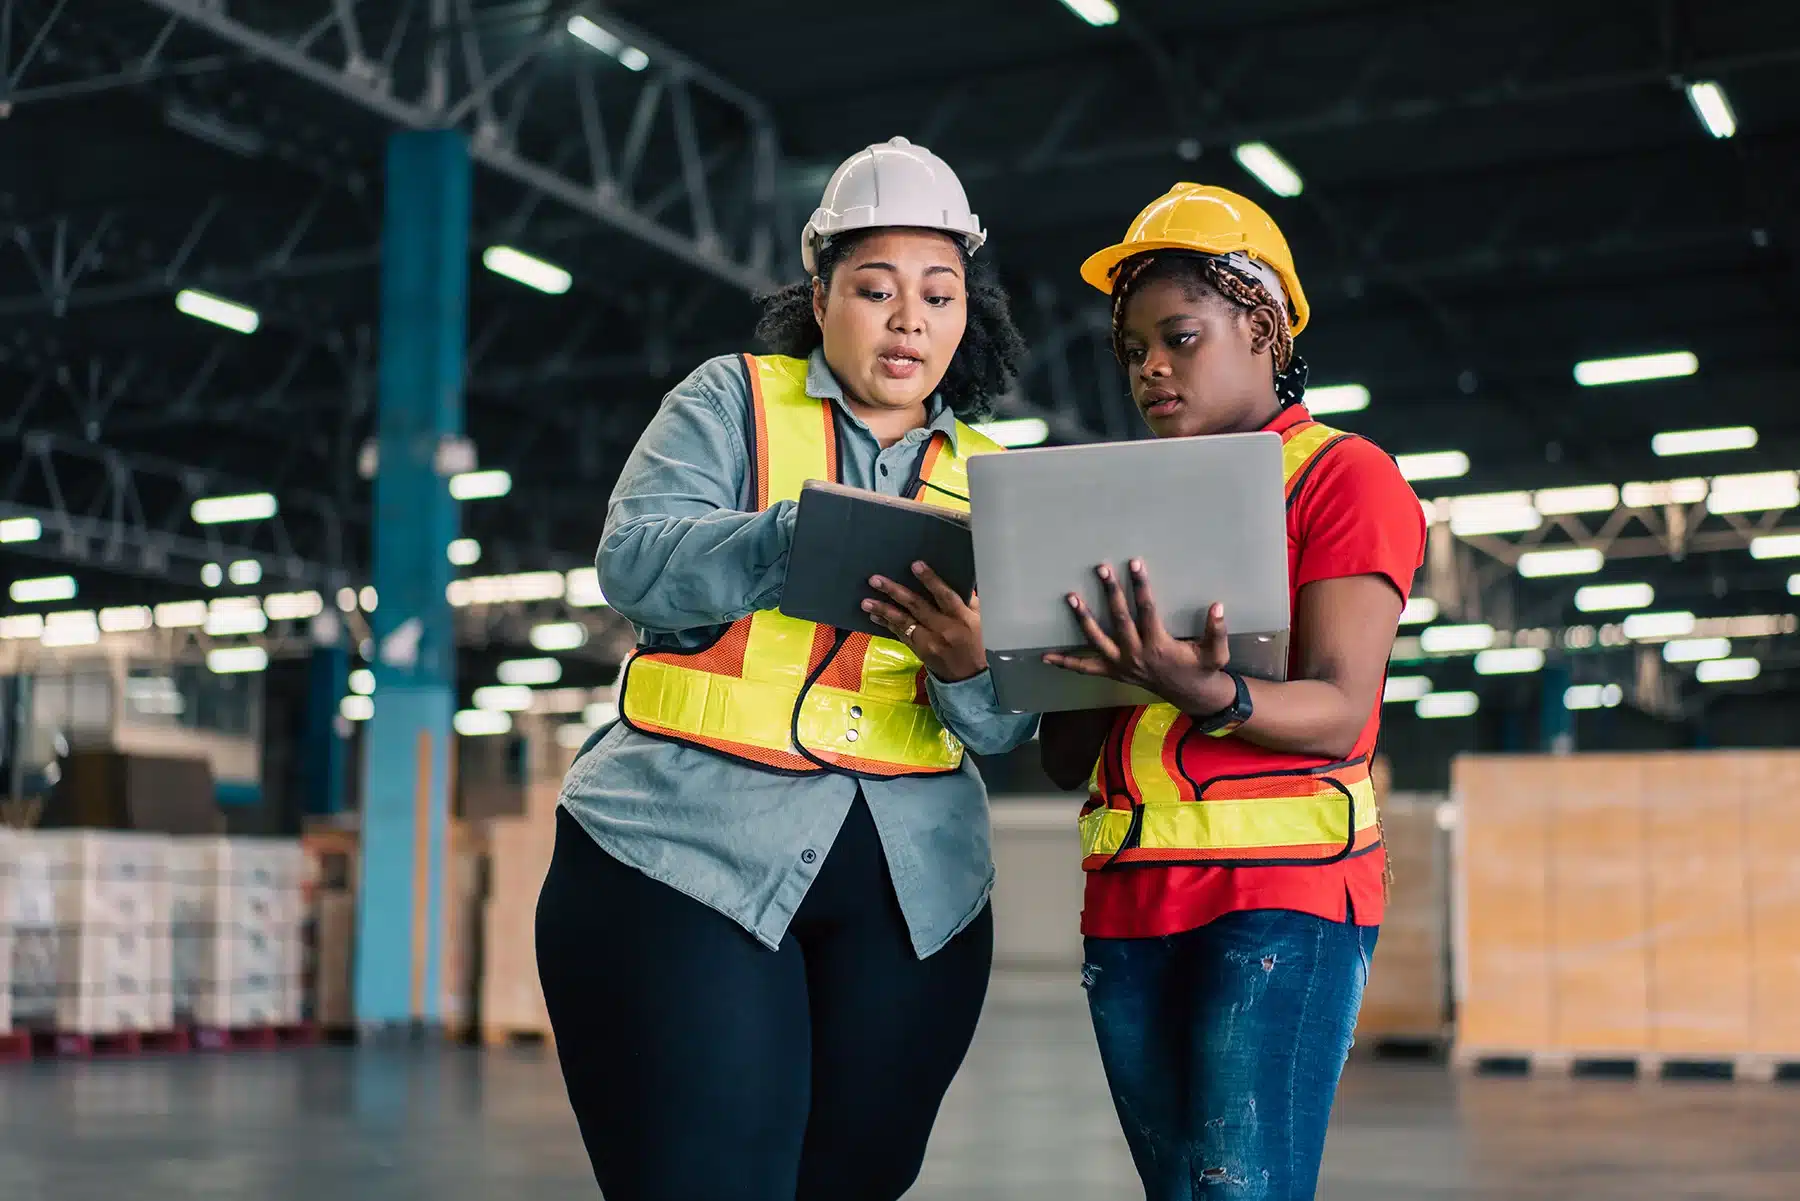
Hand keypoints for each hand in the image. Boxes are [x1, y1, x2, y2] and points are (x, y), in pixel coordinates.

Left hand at [862, 561, 987, 682]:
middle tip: (875, 580)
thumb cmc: (975, 643)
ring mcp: (929, 642)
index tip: (915, 565)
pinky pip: (900, 635)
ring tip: (865, 601)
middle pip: (917, 606)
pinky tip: (874, 615)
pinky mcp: (919, 651)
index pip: (945, 596)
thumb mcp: (979, 620)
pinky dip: (886, 624)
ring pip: (904, 622)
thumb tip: (958, 579)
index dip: (930, 580)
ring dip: (883, 610)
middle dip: (895, 591)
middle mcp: (944, 629)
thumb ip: (968, 601)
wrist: (968, 677)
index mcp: (961, 618)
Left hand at [1042, 559, 1234, 711]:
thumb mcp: (1216, 653)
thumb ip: (1217, 631)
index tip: (1135, 564)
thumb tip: (1217, 607)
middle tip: (1101, 568)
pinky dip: (1066, 663)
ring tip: (1071, 597)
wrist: (1190, 695)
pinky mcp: (1112, 672)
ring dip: (1083, 618)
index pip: (1147, 610)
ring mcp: (1120, 664)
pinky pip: (1085, 668)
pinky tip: (1046, 657)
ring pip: (1096, 640)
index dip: (1141, 587)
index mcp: (1158, 646)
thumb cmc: (1202, 669)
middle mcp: (1135, 654)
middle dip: (1110, 592)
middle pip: (1119, 619)